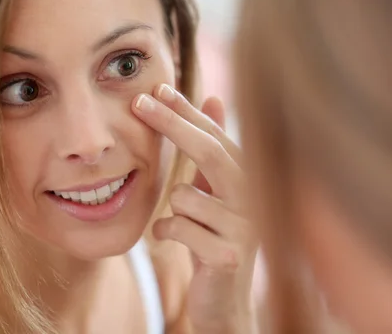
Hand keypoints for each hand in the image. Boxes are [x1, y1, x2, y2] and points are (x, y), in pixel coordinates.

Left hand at [132, 84, 256, 333]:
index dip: (186, 111)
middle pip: (207, 150)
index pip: (215, 135)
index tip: (157, 89)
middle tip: (138, 103)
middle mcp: (254, 197)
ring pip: (184, 196)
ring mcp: (245, 226)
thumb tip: (214, 97)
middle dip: (170, 123)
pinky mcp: (229, 255)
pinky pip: (177, 227)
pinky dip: (166, 232)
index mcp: (248, 177)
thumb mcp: (214, 190)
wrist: (225, 301)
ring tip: (187, 227)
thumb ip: (214, 149)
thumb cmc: (214, 238)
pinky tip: (176, 243)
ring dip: (173, 210)